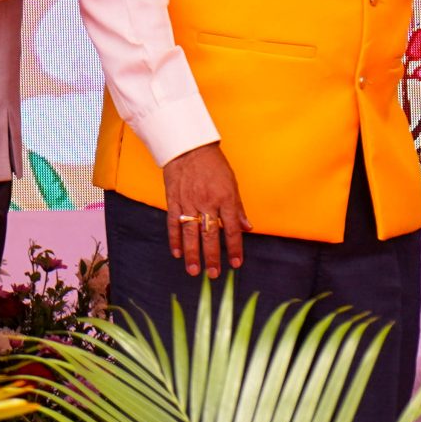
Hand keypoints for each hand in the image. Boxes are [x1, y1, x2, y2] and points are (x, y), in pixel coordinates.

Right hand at [160, 142, 248, 279]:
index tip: (236, 264)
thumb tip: (247, 228)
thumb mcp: (232, 183)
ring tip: (193, 271)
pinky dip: (174, 239)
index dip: (234, 248)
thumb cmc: (213, 164)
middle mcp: (207, 202)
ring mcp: (188, 202)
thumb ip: (238, 208)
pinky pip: (173, 223)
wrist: (188, 146)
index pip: (231, 229)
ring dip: (192, 253)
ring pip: (190, 233)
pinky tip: (177, 253)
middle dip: (212, 257)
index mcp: (225, 198)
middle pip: (210, 235)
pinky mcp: (174, 200)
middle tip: (213, 274)